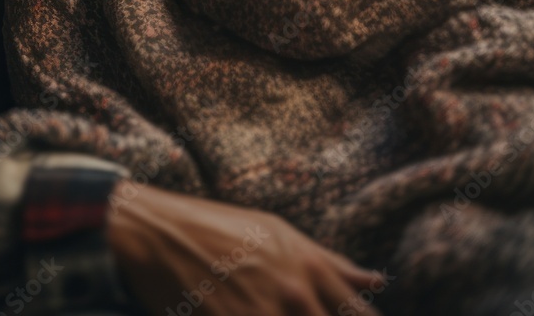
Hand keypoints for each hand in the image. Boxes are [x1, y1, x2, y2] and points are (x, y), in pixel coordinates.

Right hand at [107, 182, 386, 315]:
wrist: (158, 231)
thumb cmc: (217, 227)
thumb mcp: (277, 232)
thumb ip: (329, 262)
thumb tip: (376, 281)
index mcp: (310, 268)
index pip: (359, 315)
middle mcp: (295, 294)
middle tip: (286, 311)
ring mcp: (262, 313)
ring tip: (260, 309)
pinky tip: (234, 314)